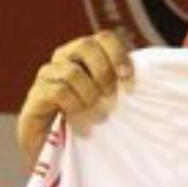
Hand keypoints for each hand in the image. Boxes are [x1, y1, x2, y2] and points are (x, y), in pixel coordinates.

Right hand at [16, 30, 131, 168]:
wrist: (56, 149)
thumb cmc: (89, 118)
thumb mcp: (109, 97)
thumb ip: (122, 81)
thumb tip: (150, 76)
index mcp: (85, 54)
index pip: (104, 37)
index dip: (119, 55)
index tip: (128, 80)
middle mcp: (64, 57)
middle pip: (85, 45)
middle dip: (103, 71)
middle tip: (111, 96)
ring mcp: (47, 74)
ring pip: (72, 71)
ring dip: (89, 95)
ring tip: (97, 115)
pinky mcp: (36, 95)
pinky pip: (59, 91)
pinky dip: (75, 106)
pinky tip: (81, 121)